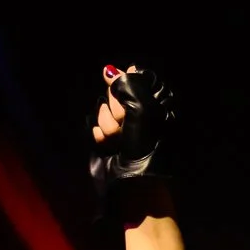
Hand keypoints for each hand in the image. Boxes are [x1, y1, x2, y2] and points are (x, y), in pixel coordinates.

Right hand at [89, 65, 174, 207]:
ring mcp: (123, 126)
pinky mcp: (110, 139)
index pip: (130, 79)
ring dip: (108, 126)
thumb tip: (110, 69)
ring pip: (102, 111)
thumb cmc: (143, 142)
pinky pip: (96, 127)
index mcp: (153, 103)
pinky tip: (110, 146)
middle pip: (114, 94)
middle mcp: (138, 112)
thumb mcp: (141, 107)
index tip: (126, 101)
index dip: (124, 89)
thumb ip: (128, 84)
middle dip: (116, 110)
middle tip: (125, 125)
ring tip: (119, 140)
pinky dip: (102, 137)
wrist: (134, 179)